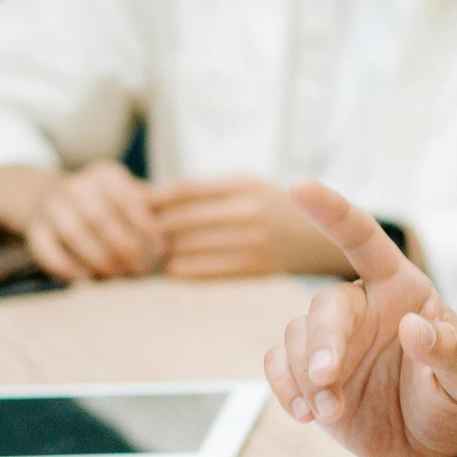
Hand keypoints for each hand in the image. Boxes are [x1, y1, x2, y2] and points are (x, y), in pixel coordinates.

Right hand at [0, 161, 166, 281]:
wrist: (46, 196)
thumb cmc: (103, 202)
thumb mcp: (127, 194)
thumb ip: (154, 206)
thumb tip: (188, 222)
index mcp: (105, 174)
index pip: (129, 200)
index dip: (147, 228)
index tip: (162, 251)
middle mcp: (75, 185)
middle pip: (102, 220)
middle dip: (124, 249)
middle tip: (140, 272)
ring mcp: (51, 205)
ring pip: (75, 235)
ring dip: (98, 260)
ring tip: (116, 277)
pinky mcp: (33, 227)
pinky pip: (45, 249)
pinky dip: (64, 267)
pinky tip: (83, 279)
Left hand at [148, 175, 355, 279]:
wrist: (321, 239)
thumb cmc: (274, 209)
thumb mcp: (247, 185)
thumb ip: (206, 191)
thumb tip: (150, 199)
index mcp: (242, 185)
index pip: (183, 191)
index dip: (154, 200)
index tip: (135, 206)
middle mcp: (247, 212)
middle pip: (181, 220)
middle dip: (152, 228)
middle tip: (134, 234)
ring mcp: (252, 241)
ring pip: (189, 247)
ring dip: (164, 252)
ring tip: (149, 253)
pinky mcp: (255, 268)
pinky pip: (206, 271)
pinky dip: (182, 271)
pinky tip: (172, 270)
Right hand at [262, 180, 456, 456]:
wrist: (434, 443)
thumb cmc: (456, 397)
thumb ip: (448, 351)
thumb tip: (413, 326)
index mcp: (401, 290)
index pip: (363, 240)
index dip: (333, 212)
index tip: (300, 187)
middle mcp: (361, 307)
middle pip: (325, 306)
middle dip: (322, 343)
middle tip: (327, 379)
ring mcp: (333, 341)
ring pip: (296, 337)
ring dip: (306, 377)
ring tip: (330, 412)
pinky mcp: (308, 374)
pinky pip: (278, 365)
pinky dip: (284, 388)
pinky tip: (306, 415)